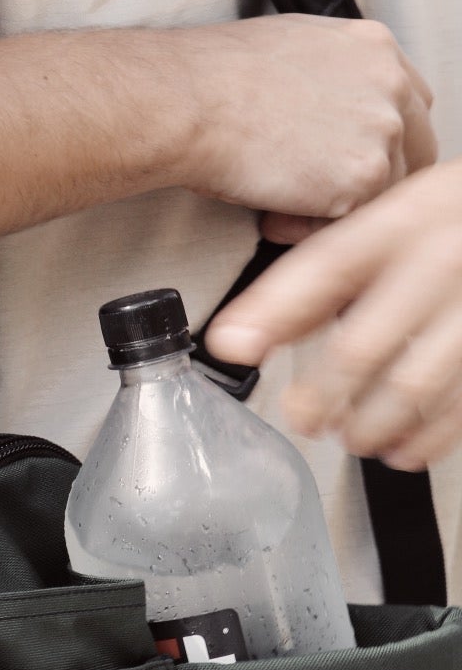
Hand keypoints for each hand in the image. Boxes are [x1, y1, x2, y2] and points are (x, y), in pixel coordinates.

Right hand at [182, 15, 435, 221]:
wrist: (186, 101)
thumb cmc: (211, 77)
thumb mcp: (289, 48)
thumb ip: (330, 75)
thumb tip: (324, 107)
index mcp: (372, 47)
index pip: (410, 104)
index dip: (381, 139)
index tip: (352, 157)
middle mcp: (389, 84)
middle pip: (416, 149)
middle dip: (373, 179)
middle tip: (325, 194)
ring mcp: (384, 130)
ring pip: (384, 191)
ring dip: (334, 205)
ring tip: (278, 200)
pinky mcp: (364, 176)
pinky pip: (351, 222)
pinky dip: (311, 227)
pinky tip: (272, 213)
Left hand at [205, 162, 461, 470]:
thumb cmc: (452, 224)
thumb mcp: (389, 224)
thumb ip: (319, 278)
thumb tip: (241, 334)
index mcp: (399, 223)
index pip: (324, 269)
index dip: (271, 312)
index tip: (231, 345)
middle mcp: (437, 262)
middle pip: (360, 343)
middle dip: (321, 394)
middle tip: (303, 416)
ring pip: (412, 385)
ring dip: (372, 425)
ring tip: (353, 436)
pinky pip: (460, 404)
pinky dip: (429, 437)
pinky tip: (405, 446)